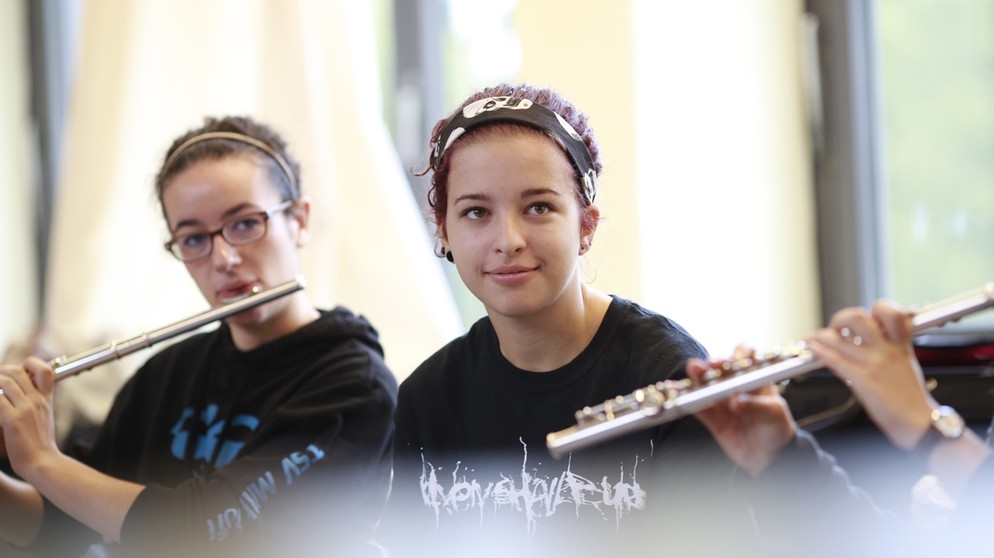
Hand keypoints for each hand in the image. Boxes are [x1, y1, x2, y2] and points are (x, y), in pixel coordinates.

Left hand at [0, 357, 58, 476]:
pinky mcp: (13, 420)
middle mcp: (37, 400)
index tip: (20, 370)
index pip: (45, 370)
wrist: (43, 462)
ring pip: (5, 381)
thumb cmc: (40, 445)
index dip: (31, 364)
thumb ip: (35, 406)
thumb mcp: (44, 419)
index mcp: (46, 399)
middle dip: (2, 371)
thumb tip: (18, 398)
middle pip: (19, 371)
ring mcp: (26, 409)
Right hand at [688, 346, 797, 476]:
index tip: (733, 362)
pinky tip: (675, 391)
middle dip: (713, 363)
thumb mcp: (774, 414)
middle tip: (710, 366)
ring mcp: (722, 401)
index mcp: (754, 378)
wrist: (770, 458)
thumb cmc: (778, 429)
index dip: (739, 354)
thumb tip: (736, 400)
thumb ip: (756, 405)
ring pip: (706, 383)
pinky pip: (697, 406)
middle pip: (720, 368)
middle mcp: (735, 385)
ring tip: (693, 370)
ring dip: (697, 375)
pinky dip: (686, 399)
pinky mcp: (712, 418)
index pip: (746, 356)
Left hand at [805, 300, 932, 449]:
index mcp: (900, 342)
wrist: (918, 422)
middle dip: (840, 320)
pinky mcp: (863, 380)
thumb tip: (863, 336)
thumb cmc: (909, 396)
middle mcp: (886, 349)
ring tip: (811, 339)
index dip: (874, 309)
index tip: (863, 318)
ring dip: (820, 337)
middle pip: (857, 317)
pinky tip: (813, 349)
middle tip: (835, 329)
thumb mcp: (904, 362)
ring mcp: (874, 363)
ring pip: (838, 338)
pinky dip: (820, 352)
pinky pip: (835, 360)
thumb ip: (887, 346)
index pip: (889, 311)